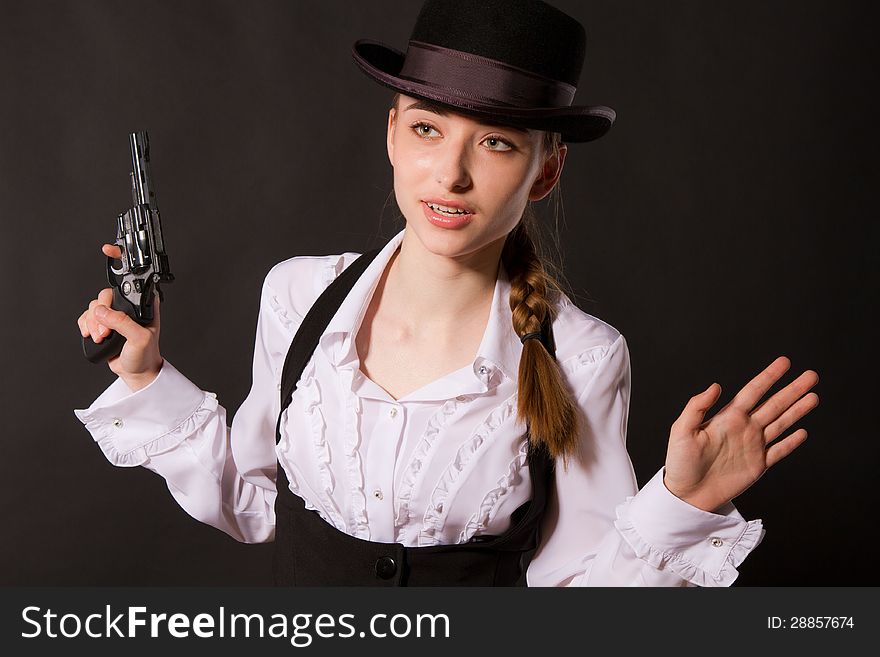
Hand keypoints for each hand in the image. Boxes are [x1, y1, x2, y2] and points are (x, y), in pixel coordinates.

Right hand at [77, 243, 163, 390]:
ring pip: (93, 306)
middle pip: (104, 294)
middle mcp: (128, 305)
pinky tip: (95, 337)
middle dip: (100, 313)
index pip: (132, 276)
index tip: (108, 249)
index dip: (120, 260)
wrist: (136, 372)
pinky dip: (86, 326)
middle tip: (105, 331)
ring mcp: (114, 313)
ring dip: (93, 324)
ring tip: (103, 338)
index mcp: (143, 302)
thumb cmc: (145, 354)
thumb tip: (102, 313)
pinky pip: (86, 316)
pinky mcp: (102, 323)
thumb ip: (122, 323)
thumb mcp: (140, 338)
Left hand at [663, 356, 818, 512]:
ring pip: (781, 424)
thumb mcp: (682, 430)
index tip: (784, 362)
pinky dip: (791, 442)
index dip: (769, 376)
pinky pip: (779, 451)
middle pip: (774, 404)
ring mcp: (752, 446)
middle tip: (811, 376)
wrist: (686, 495)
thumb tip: (716, 386)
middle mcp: (744, 428)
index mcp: (727, 417)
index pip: (753, 391)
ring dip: (797, 410)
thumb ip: (697, 407)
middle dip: (793, 390)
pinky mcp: (757, 466)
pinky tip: (803, 432)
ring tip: (813, 396)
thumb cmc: (680, 462)